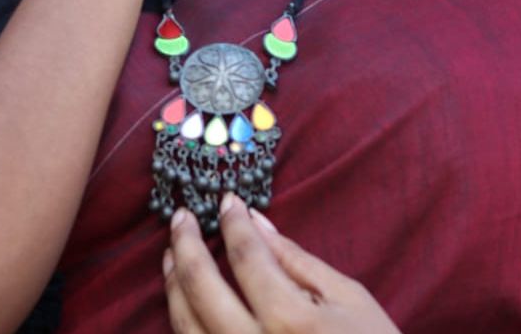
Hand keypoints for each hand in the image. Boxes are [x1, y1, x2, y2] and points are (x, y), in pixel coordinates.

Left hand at [164, 194, 400, 333]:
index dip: (232, 223)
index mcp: (290, 321)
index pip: (247, 257)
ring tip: (172, 255)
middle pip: (202, 289)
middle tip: (181, 217)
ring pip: (186, 327)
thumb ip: (297, 261)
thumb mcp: (348, 299)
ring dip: (174, 286)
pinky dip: (182, 325)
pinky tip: (183, 303)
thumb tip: (258, 223)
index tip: (227, 200)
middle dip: (187, 245)